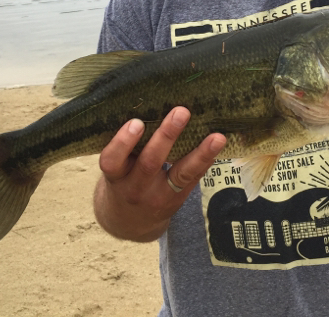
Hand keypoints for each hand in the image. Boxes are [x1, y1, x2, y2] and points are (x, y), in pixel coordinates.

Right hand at [93, 106, 225, 241]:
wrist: (128, 222)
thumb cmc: (122, 180)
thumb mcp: (116, 167)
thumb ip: (127, 147)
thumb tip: (152, 105)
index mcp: (115, 176)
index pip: (112, 160)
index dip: (123, 142)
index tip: (137, 122)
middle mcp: (135, 188)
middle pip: (150, 163)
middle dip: (167, 136)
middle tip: (181, 112)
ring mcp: (157, 197)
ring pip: (180, 174)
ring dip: (200, 153)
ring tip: (216, 137)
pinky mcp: (176, 200)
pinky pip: (193, 179)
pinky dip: (205, 161)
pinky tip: (217, 146)